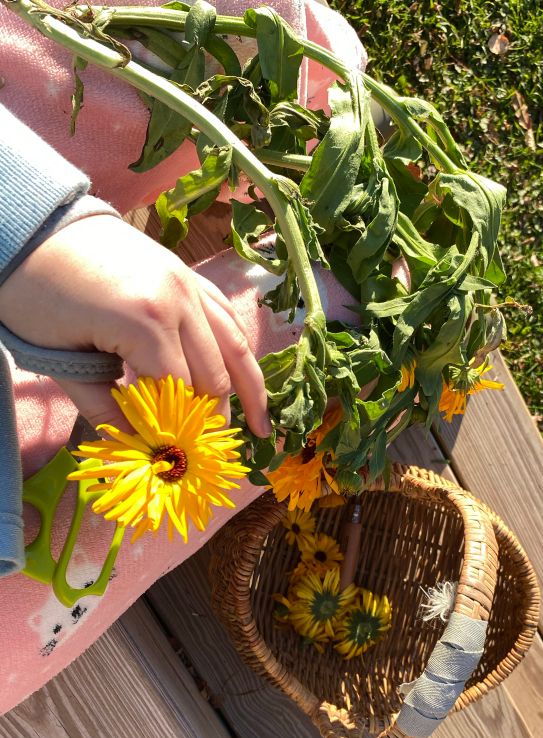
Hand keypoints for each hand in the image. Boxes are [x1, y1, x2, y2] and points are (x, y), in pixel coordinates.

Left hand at [0, 214, 271, 435]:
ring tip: (262, 427)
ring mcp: (188, 283)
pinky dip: (238, 351)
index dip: (178, 430)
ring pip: (234, 346)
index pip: (179, 393)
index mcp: (146, 322)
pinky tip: (244, 377)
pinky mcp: (187, 273)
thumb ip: (104, 408)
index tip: (175, 458)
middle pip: (213, 375)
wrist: (32, 226)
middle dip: (213, 418)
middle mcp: (179, 300)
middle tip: (208, 453)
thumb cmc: (35, 293)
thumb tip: (139, 447)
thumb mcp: (61, 359)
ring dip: (249, 389)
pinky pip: (225, 317)